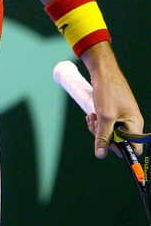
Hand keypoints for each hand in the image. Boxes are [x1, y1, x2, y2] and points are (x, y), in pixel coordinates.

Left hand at [82, 42, 143, 158]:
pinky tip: (91, 114)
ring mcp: (122, 117)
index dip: (120, 149)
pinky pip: (105, 123)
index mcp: (134, 124)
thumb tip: (100, 154)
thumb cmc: (107, 91)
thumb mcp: (104, 117)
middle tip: (94, 125)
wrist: (102, 71)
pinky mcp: (113, 112)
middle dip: (103, 136)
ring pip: (109, 132)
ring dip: (97, 128)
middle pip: (118, 141)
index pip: (133, 148)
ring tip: (91, 117)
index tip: (106, 144)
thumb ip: (102, 137)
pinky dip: (97, 121)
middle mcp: (130, 122)